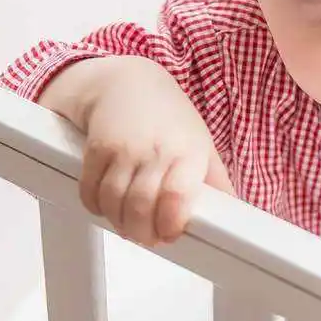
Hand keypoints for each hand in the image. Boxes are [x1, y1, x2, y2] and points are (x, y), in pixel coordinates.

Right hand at [43, 56, 233, 246]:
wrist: (129, 83)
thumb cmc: (171, 118)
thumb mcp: (201, 141)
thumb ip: (214, 177)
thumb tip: (231, 209)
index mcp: (188, 151)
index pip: (177, 195)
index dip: (170, 223)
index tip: (170, 234)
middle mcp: (156, 150)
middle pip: (141, 205)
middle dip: (142, 231)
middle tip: (147, 237)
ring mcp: (123, 149)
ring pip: (113, 202)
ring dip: (119, 222)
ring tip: (128, 225)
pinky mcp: (96, 149)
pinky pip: (90, 190)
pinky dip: (96, 207)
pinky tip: (107, 207)